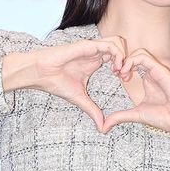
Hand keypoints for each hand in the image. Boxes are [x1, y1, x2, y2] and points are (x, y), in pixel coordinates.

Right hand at [3, 36, 126, 132]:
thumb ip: (93, 110)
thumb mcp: (80, 99)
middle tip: (124, 76)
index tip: (123, 81)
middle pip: (121, 47)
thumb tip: (103, 128)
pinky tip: (114, 68)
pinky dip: (117, 55)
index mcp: (95, 61)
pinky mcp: (88, 45)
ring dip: (124, 56)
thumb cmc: (56, 82)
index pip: (118, 58)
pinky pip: (110, 44)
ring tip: (120, 71)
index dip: (125, 67)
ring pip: (118, 42)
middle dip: (128, 60)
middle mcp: (96, 53)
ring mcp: (92, 48)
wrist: (41, 73)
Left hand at [102, 48, 169, 148]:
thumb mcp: (135, 115)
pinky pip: (144, 57)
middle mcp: (152, 73)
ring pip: (139, 53)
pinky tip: (126, 73)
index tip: (114, 76)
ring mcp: (156, 70)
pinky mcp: (161, 70)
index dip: (120, 67)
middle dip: (121, 61)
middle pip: (134, 55)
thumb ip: (120, 116)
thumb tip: (103, 127)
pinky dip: (132, 61)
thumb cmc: (164, 117)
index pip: (132, 64)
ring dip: (126, 60)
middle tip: (115, 72)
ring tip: (120, 73)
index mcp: (147, 79)